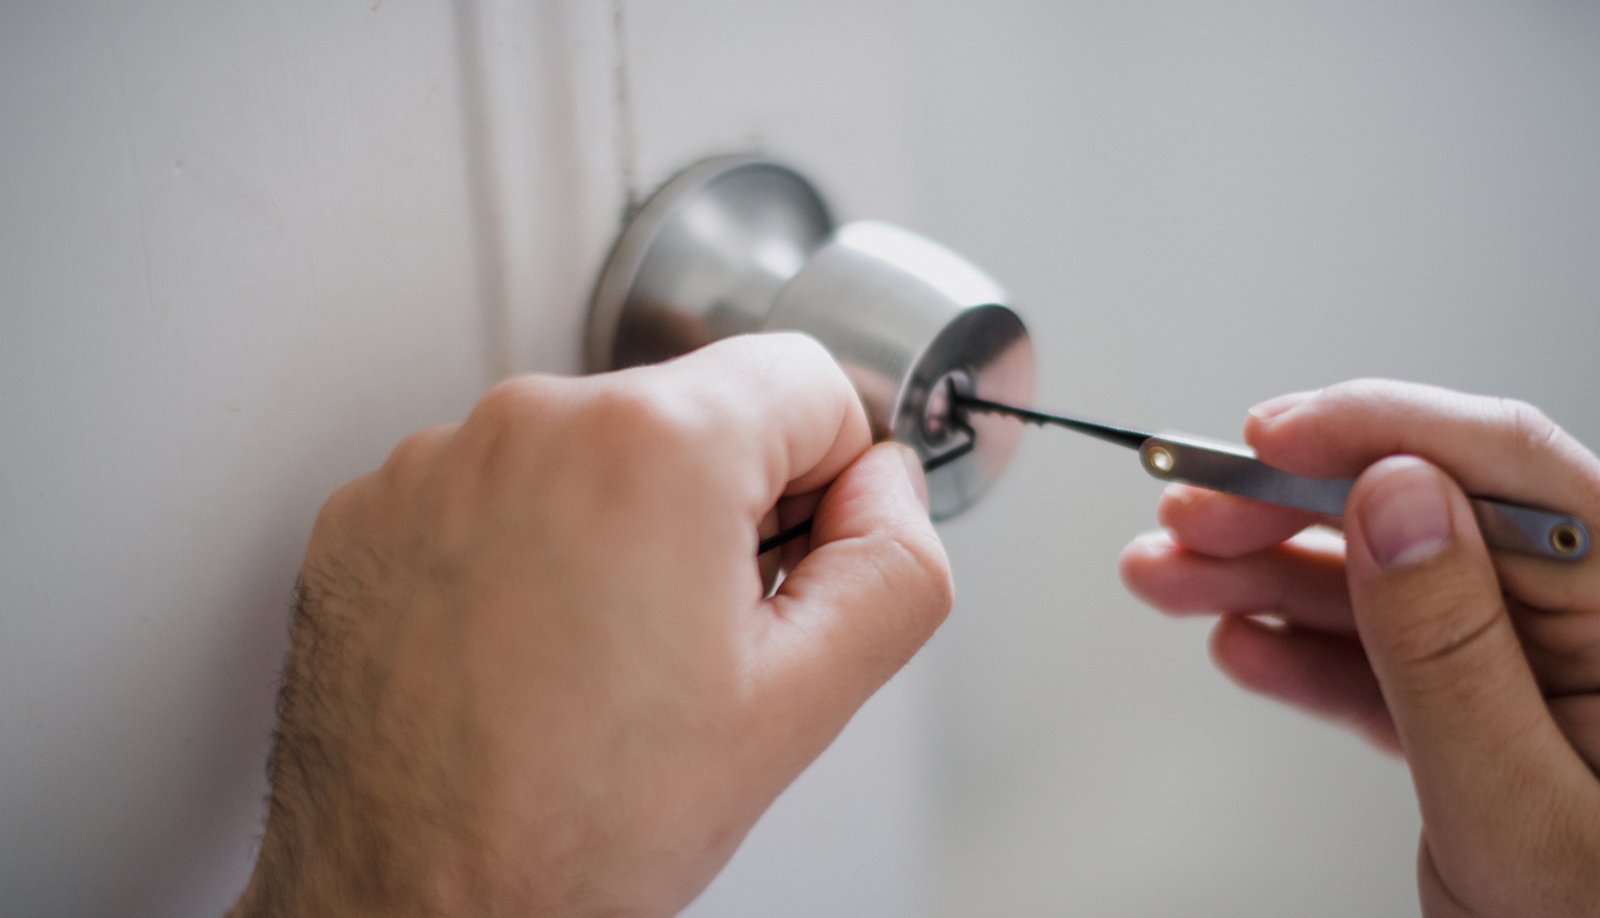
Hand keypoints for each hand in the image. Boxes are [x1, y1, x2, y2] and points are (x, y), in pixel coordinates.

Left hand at [230, 333, 951, 916]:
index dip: (824, 487)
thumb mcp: (803, 704)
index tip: (778, 573)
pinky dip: (517, 550)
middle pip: (693, 414)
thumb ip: (897, 566)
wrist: (408, 905)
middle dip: (717, 511)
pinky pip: (490, 489)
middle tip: (687, 644)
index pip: (808, 383)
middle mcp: (528, 423)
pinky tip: (516, 651)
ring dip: (613, 530)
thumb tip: (884, 489)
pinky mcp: (367, 512)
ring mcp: (432, 464)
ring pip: (589, 452)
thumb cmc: (578, 827)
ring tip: (590, 660)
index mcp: (653, 446)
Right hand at [1120, 380, 1599, 915]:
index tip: (1272, 434)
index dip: (1379, 430)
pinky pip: (1384, 664)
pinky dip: (1302, 653)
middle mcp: (1588, 626)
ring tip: (1170, 575)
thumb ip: (1452, 649)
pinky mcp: (1483, 721)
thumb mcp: (1521, 807)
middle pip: (1426, 517)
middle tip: (1190, 513)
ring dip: (1266, 577)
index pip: (1510, 471)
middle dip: (1291, 507)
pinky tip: (1241, 642)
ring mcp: (1533, 673)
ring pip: (1385, 587)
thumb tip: (1394, 499)